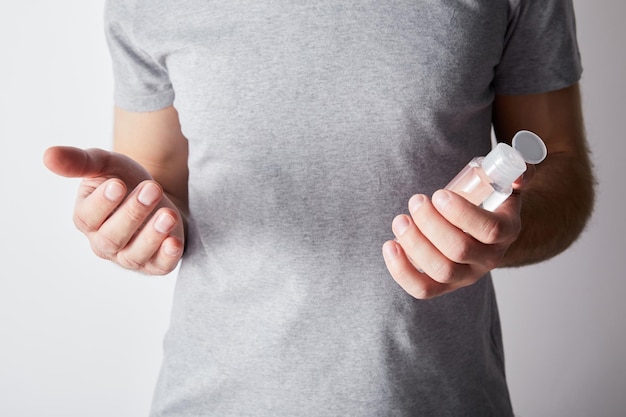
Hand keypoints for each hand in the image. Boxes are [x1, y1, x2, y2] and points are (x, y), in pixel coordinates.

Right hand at [43, 146, 184, 274]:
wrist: (156, 195)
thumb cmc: (123, 180)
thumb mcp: (104, 165)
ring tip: (168, 214)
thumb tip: (48, 155)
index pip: (88, 218)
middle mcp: (104, 243)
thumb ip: (79, 162)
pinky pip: (159, 266)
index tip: (118, 184)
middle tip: (152, 189)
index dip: (103, 203)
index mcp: (87, 219)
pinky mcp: (156, 263)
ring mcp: (129, 256)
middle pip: (112, 237)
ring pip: (134, 255)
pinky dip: (167, 257)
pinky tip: (174, 241)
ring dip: (152, 235)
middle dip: (132, 213)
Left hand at [382, 187, 522, 298]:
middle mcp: (489, 259)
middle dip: (431, 223)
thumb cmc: (488, 201)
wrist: (484, 231)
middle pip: (460, 249)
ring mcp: (466, 275)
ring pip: (441, 270)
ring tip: (400, 220)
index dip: (462, 214)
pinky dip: (401, 270)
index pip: (490, 230)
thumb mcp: (506, 182)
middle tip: (416, 201)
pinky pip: (422, 289)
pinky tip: (391, 246)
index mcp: (507, 231)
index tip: (438, 195)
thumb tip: (519, 175)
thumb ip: (517, 171)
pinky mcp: (443, 285)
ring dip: (414, 243)